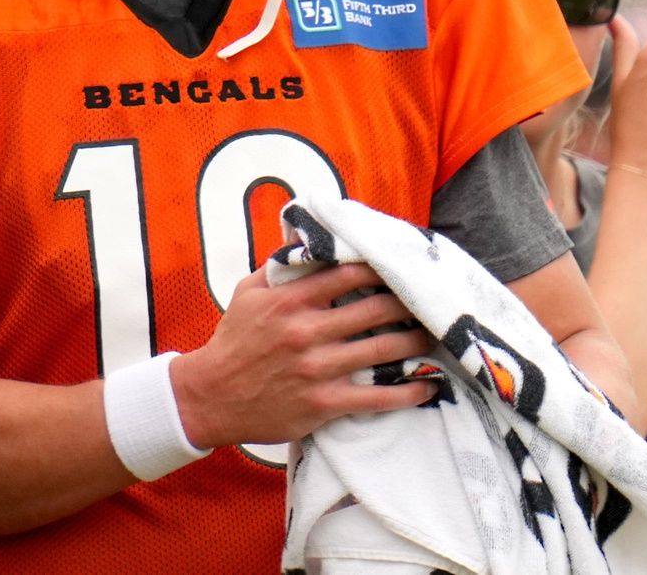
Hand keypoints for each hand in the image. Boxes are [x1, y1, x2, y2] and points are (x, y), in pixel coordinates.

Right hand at [170, 263, 436, 448]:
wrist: (211, 396)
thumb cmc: (233, 341)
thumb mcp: (247, 293)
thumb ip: (279, 269)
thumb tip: (308, 242)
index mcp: (289, 301)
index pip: (348, 274)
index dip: (381, 268)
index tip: (401, 267)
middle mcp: (306, 332)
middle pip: (375, 310)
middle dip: (408, 304)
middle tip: (429, 301)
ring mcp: (317, 369)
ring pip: (383, 351)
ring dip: (416, 343)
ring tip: (434, 336)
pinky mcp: (324, 404)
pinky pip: (377, 397)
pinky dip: (407, 391)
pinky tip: (427, 386)